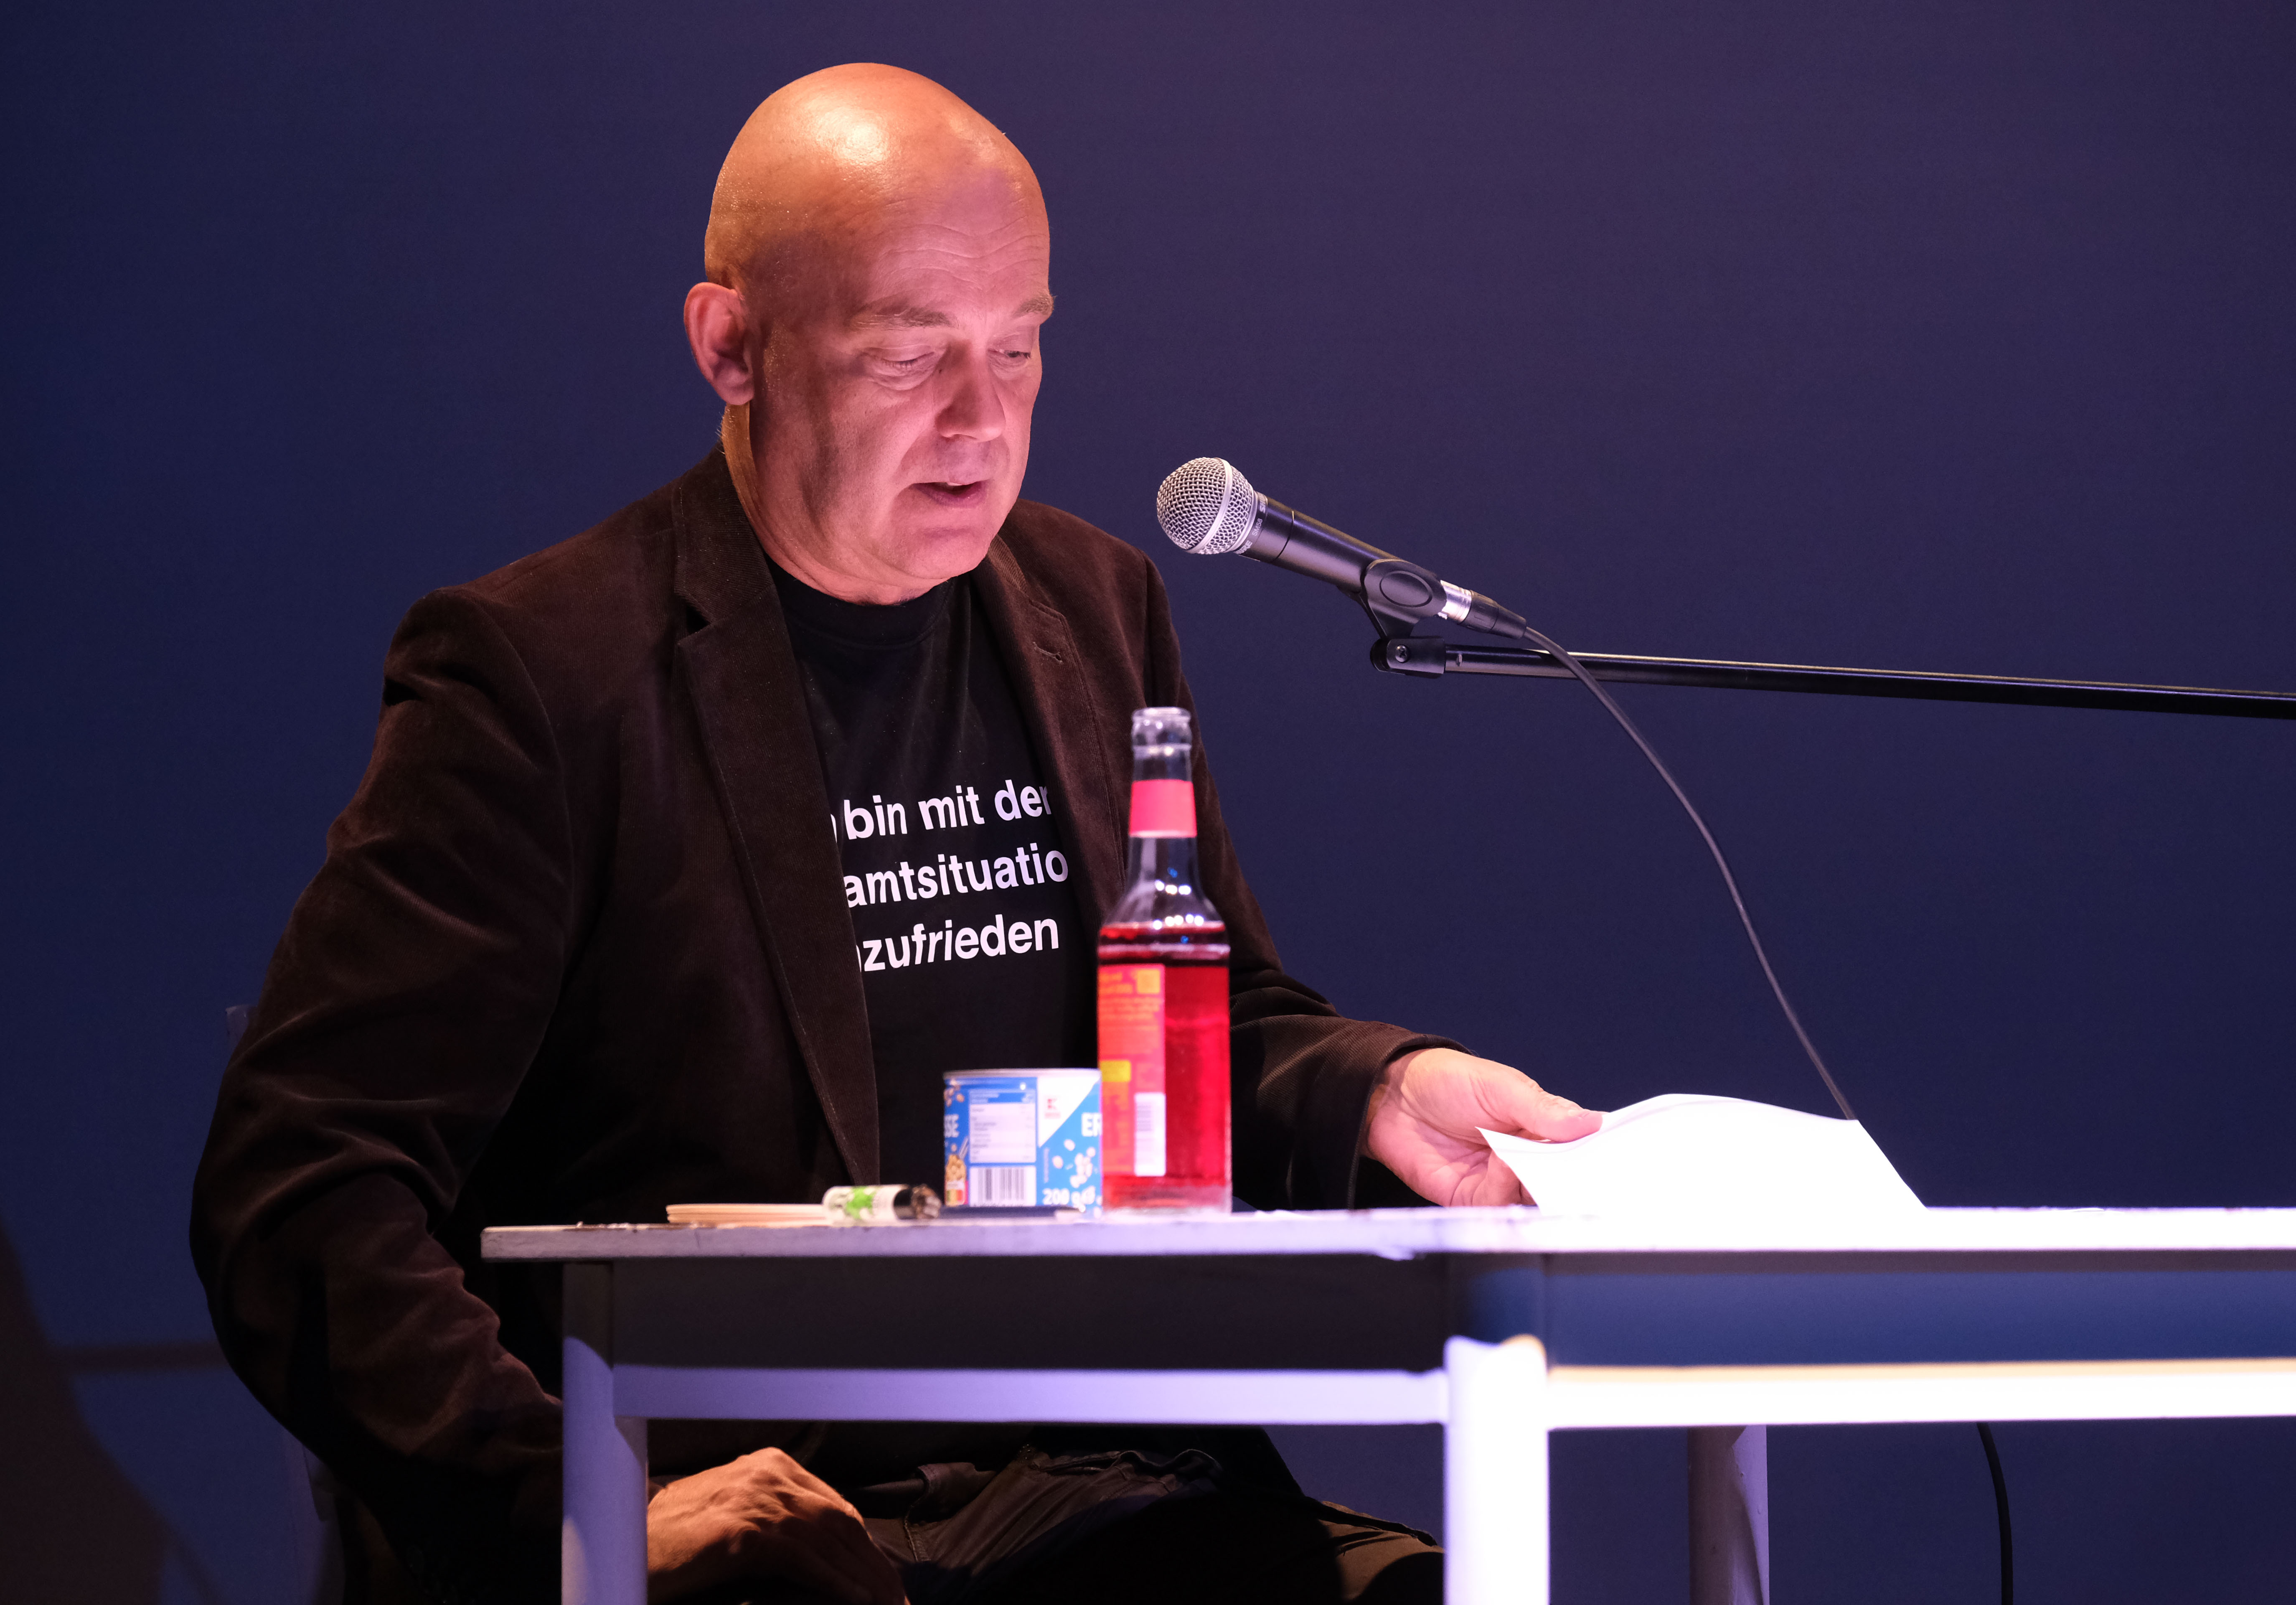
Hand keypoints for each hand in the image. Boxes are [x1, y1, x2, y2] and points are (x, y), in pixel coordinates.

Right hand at [646, 1447, 906, 1604]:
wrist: (622, 1548)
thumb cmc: (671, 1543)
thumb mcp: (732, 1519)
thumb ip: (773, 1522)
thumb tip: (818, 1551)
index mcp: (769, 1464)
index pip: (834, 1507)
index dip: (864, 1547)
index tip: (884, 1579)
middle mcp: (768, 1471)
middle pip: (839, 1522)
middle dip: (872, 1564)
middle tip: (896, 1599)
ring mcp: (756, 1497)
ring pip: (829, 1540)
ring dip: (863, 1578)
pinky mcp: (743, 1530)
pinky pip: (804, 1559)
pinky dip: (835, 1582)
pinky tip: (857, 1602)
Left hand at [1363, 1048, 1600, 1206]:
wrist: (1388, 1096)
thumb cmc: (1446, 1080)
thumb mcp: (1501, 1086)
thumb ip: (1544, 1109)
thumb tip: (1591, 1122)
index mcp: (1541, 1126)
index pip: (1579, 1148)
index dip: (1595, 1156)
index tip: (1611, 1159)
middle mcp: (1525, 1157)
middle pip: (1561, 1181)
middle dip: (1569, 1180)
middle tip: (1576, 1172)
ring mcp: (1500, 1180)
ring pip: (1533, 1198)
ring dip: (1534, 1184)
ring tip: (1525, 1157)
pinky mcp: (1472, 1198)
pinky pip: (1498, 1206)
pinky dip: (1503, 1190)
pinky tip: (1500, 1165)